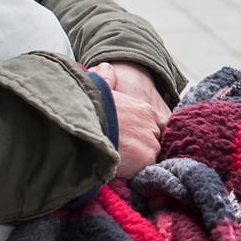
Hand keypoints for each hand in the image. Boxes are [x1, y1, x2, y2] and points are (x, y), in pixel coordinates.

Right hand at [90, 61, 169, 178]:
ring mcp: (150, 142)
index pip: (160, 125)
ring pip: (150, 157)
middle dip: (144, 150)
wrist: (81, 125)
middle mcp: (151, 125)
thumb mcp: (98, 89)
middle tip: (127, 155)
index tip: (139, 141)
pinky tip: (120, 170)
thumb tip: (106, 67)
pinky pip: (144, 170)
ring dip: (139, 163)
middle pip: (156, 143)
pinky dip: (134, 172)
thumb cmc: (87, 109)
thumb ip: (106, 80)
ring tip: (122, 164)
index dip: (150, 134)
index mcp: (143, 109)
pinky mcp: (145, 158)